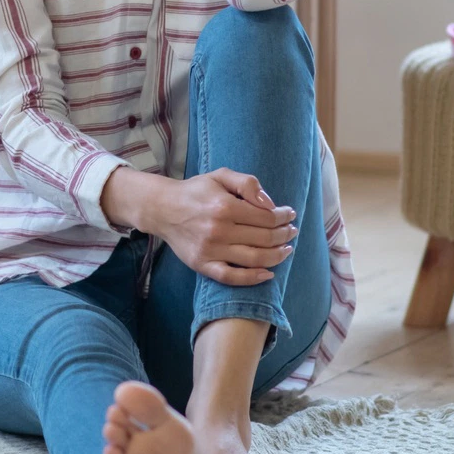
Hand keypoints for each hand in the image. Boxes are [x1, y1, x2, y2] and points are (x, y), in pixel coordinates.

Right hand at [130, 168, 296, 285]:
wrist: (162, 208)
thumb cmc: (195, 191)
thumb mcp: (220, 175)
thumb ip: (247, 183)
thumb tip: (270, 204)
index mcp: (224, 206)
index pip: (266, 216)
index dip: (283, 217)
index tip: (290, 215)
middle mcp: (218, 230)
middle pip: (264, 238)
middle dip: (284, 235)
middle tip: (291, 231)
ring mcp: (211, 250)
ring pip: (254, 259)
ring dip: (277, 256)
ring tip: (287, 249)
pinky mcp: (202, 265)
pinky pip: (232, 277)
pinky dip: (253, 278)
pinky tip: (268, 274)